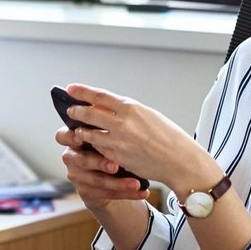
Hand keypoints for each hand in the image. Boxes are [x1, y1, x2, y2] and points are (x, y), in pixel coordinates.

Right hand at [56, 119, 147, 208]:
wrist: (111, 172)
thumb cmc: (111, 144)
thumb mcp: (108, 132)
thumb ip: (104, 122)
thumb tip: (108, 105)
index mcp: (74, 138)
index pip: (63, 135)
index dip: (71, 137)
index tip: (83, 137)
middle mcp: (72, 157)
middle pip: (80, 159)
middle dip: (99, 162)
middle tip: (115, 165)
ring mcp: (77, 176)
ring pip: (96, 180)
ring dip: (118, 182)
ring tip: (136, 183)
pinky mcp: (86, 192)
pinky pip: (106, 194)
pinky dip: (127, 193)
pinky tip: (142, 192)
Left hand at [59, 83, 218, 196]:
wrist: (179, 160)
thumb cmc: (168, 136)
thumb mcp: (148, 114)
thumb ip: (126, 110)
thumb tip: (105, 107)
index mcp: (131, 108)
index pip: (99, 96)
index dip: (82, 92)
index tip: (71, 89)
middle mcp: (122, 123)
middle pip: (88, 114)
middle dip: (76, 112)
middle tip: (71, 110)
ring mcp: (118, 142)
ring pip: (89, 134)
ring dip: (81, 131)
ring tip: (78, 129)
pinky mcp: (117, 158)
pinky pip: (98, 150)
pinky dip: (93, 146)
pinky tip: (91, 144)